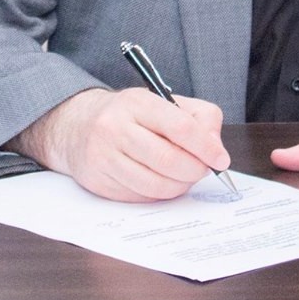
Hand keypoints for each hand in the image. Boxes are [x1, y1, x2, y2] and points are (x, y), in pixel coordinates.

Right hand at [10, 86, 229, 202]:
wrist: (77, 126)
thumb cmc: (130, 116)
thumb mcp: (165, 104)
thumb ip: (200, 119)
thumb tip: (216, 150)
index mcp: (137, 102)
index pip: (180, 127)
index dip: (206, 147)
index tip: (220, 159)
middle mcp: (114, 127)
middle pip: (169, 160)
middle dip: (194, 171)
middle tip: (202, 170)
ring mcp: (103, 155)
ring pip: (155, 184)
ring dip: (179, 186)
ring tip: (182, 177)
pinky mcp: (98, 180)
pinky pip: (140, 197)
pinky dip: (158, 193)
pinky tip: (158, 180)